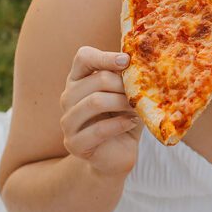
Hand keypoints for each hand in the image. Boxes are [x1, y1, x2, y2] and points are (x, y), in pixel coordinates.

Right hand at [60, 46, 140, 177]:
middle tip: (141, 94)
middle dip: (124, 86)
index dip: (106, 56)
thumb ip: (128, 79)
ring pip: (95, 102)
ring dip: (123, 103)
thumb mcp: (127, 95)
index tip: (128, 61)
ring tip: (137, 109)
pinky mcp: (74, 143)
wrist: (118, 155)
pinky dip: (120, 124)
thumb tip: (144, 62)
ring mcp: (67, 121)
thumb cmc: (124, 118)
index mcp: (79, 80)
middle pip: (96, 79)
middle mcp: (68, 97)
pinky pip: (99, 129)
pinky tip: (132, 123)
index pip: (84, 57)